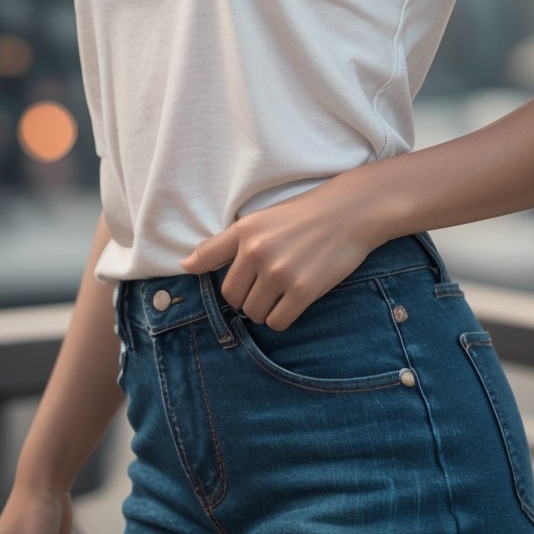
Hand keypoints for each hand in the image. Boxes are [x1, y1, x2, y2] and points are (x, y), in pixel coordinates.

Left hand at [178, 178, 382, 330]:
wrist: (349, 212)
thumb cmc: (302, 216)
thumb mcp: (258, 220)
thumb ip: (220, 245)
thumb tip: (184, 266)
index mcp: (245, 232)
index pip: (213, 271)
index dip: (227, 285)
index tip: (238, 286)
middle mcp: (258, 251)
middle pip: (234, 300)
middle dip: (248, 299)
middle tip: (269, 285)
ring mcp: (280, 272)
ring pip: (255, 314)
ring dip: (266, 310)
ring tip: (283, 290)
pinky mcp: (303, 289)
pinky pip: (278, 322)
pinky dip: (283, 317)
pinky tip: (295, 300)